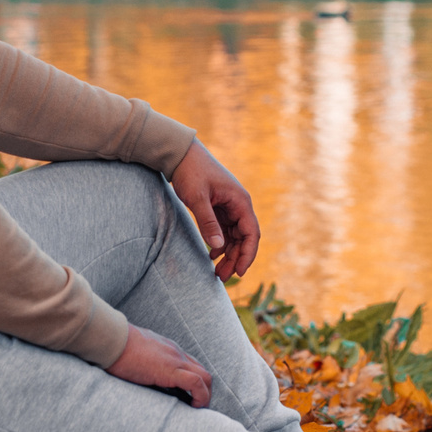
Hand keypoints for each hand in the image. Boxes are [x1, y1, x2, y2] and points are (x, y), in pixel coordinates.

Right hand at [109, 324, 210, 407]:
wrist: (112, 339)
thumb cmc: (116, 347)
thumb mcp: (135, 353)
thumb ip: (143, 362)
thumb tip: (140, 376)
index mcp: (168, 349)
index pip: (190, 365)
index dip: (194, 382)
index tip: (189, 397)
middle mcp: (176, 353)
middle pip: (202, 371)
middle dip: (204, 391)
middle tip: (196, 407)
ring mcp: (175, 360)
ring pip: (205, 377)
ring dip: (205, 396)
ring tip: (196, 410)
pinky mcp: (170, 370)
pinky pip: (196, 383)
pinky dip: (200, 396)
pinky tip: (193, 406)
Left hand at [169, 141, 260, 281]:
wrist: (180, 153)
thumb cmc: (191, 172)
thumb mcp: (197, 198)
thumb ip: (208, 222)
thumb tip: (217, 247)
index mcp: (240, 201)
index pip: (251, 233)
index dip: (247, 255)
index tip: (239, 272)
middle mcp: (238, 205)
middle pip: (244, 238)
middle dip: (235, 259)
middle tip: (222, 278)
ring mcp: (229, 206)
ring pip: (234, 237)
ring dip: (228, 254)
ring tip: (217, 272)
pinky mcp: (219, 208)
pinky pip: (224, 231)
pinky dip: (219, 244)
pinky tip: (211, 255)